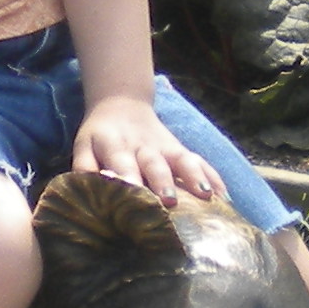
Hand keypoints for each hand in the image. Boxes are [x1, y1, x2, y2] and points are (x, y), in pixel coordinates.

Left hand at [72, 94, 219, 206]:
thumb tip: (82, 191)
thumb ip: (83, 167)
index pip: (121, 162)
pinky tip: (225, 197)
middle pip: (155, 164)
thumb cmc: (100, 136)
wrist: (121, 105)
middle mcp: (143, 146)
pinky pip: (200, 161)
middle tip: (171, 202)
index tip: (132, 194)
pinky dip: (213, 177)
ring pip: (182, 159)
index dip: (126, 177)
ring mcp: (166, 147)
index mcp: (115, 145)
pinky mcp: (181, 148)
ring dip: (195, 177)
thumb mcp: (83, 146)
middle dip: (164, 182)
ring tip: (208, 197)